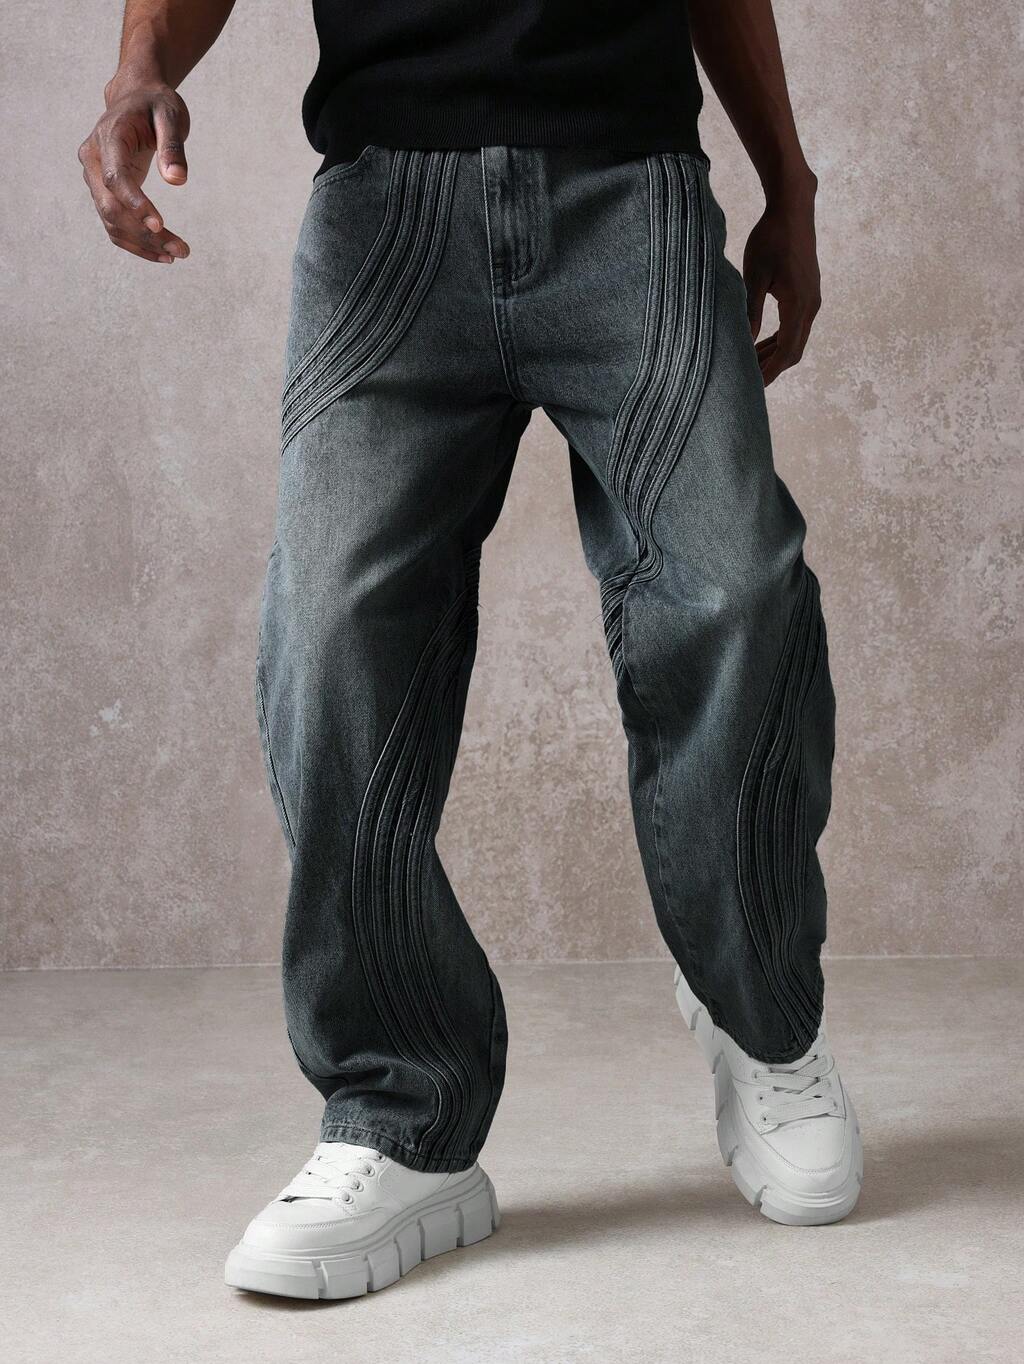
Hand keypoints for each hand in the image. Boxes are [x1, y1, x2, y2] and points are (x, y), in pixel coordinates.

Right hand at [79, 75, 190, 263]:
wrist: (135, 99)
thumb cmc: (155, 104)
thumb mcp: (170, 115)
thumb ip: (173, 146)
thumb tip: (177, 180)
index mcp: (108, 138)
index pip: (114, 177)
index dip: (134, 203)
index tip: (159, 225)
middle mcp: (93, 160)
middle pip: (111, 207)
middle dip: (144, 233)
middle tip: (182, 250)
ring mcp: (94, 178)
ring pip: (111, 222)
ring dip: (143, 244)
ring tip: (178, 254)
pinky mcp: (104, 192)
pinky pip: (114, 224)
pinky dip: (137, 243)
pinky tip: (163, 253)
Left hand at [742, 178, 820, 384]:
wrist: (793, 209)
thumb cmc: (771, 238)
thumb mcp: (753, 277)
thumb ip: (750, 312)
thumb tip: (744, 343)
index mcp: (799, 305)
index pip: (786, 351)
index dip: (769, 372)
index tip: (752, 387)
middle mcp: (811, 306)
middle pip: (794, 351)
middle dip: (771, 368)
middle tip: (747, 382)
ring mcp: (812, 300)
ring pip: (795, 340)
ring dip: (775, 354)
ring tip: (751, 366)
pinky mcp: (808, 294)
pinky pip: (796, 326)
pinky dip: (780, 339)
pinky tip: (761, 343)